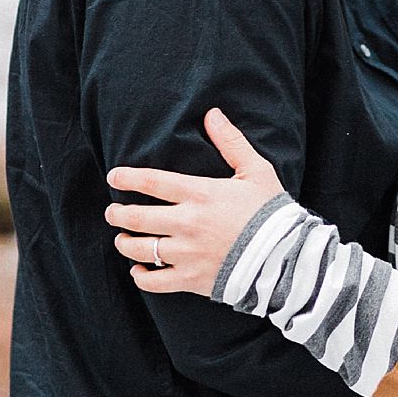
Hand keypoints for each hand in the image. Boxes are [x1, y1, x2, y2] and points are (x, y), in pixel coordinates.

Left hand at [104, 110, 284, 296]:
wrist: (285, 257)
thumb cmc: (271, 212)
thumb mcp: (256, 171)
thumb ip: (231, 142)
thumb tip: (212, 114)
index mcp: (199, 194)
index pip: (151, 182)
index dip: (127, 178)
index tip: (114, 177)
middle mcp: (187, 223)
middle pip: (136, 218)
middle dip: (117, 214)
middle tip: (112, 212)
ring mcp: (186, 254)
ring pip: (139, 250)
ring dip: (125, 243)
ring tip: (122, 239)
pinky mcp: (191, 280)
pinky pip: (154, 282)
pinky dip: (141, 277)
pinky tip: (139, 270)